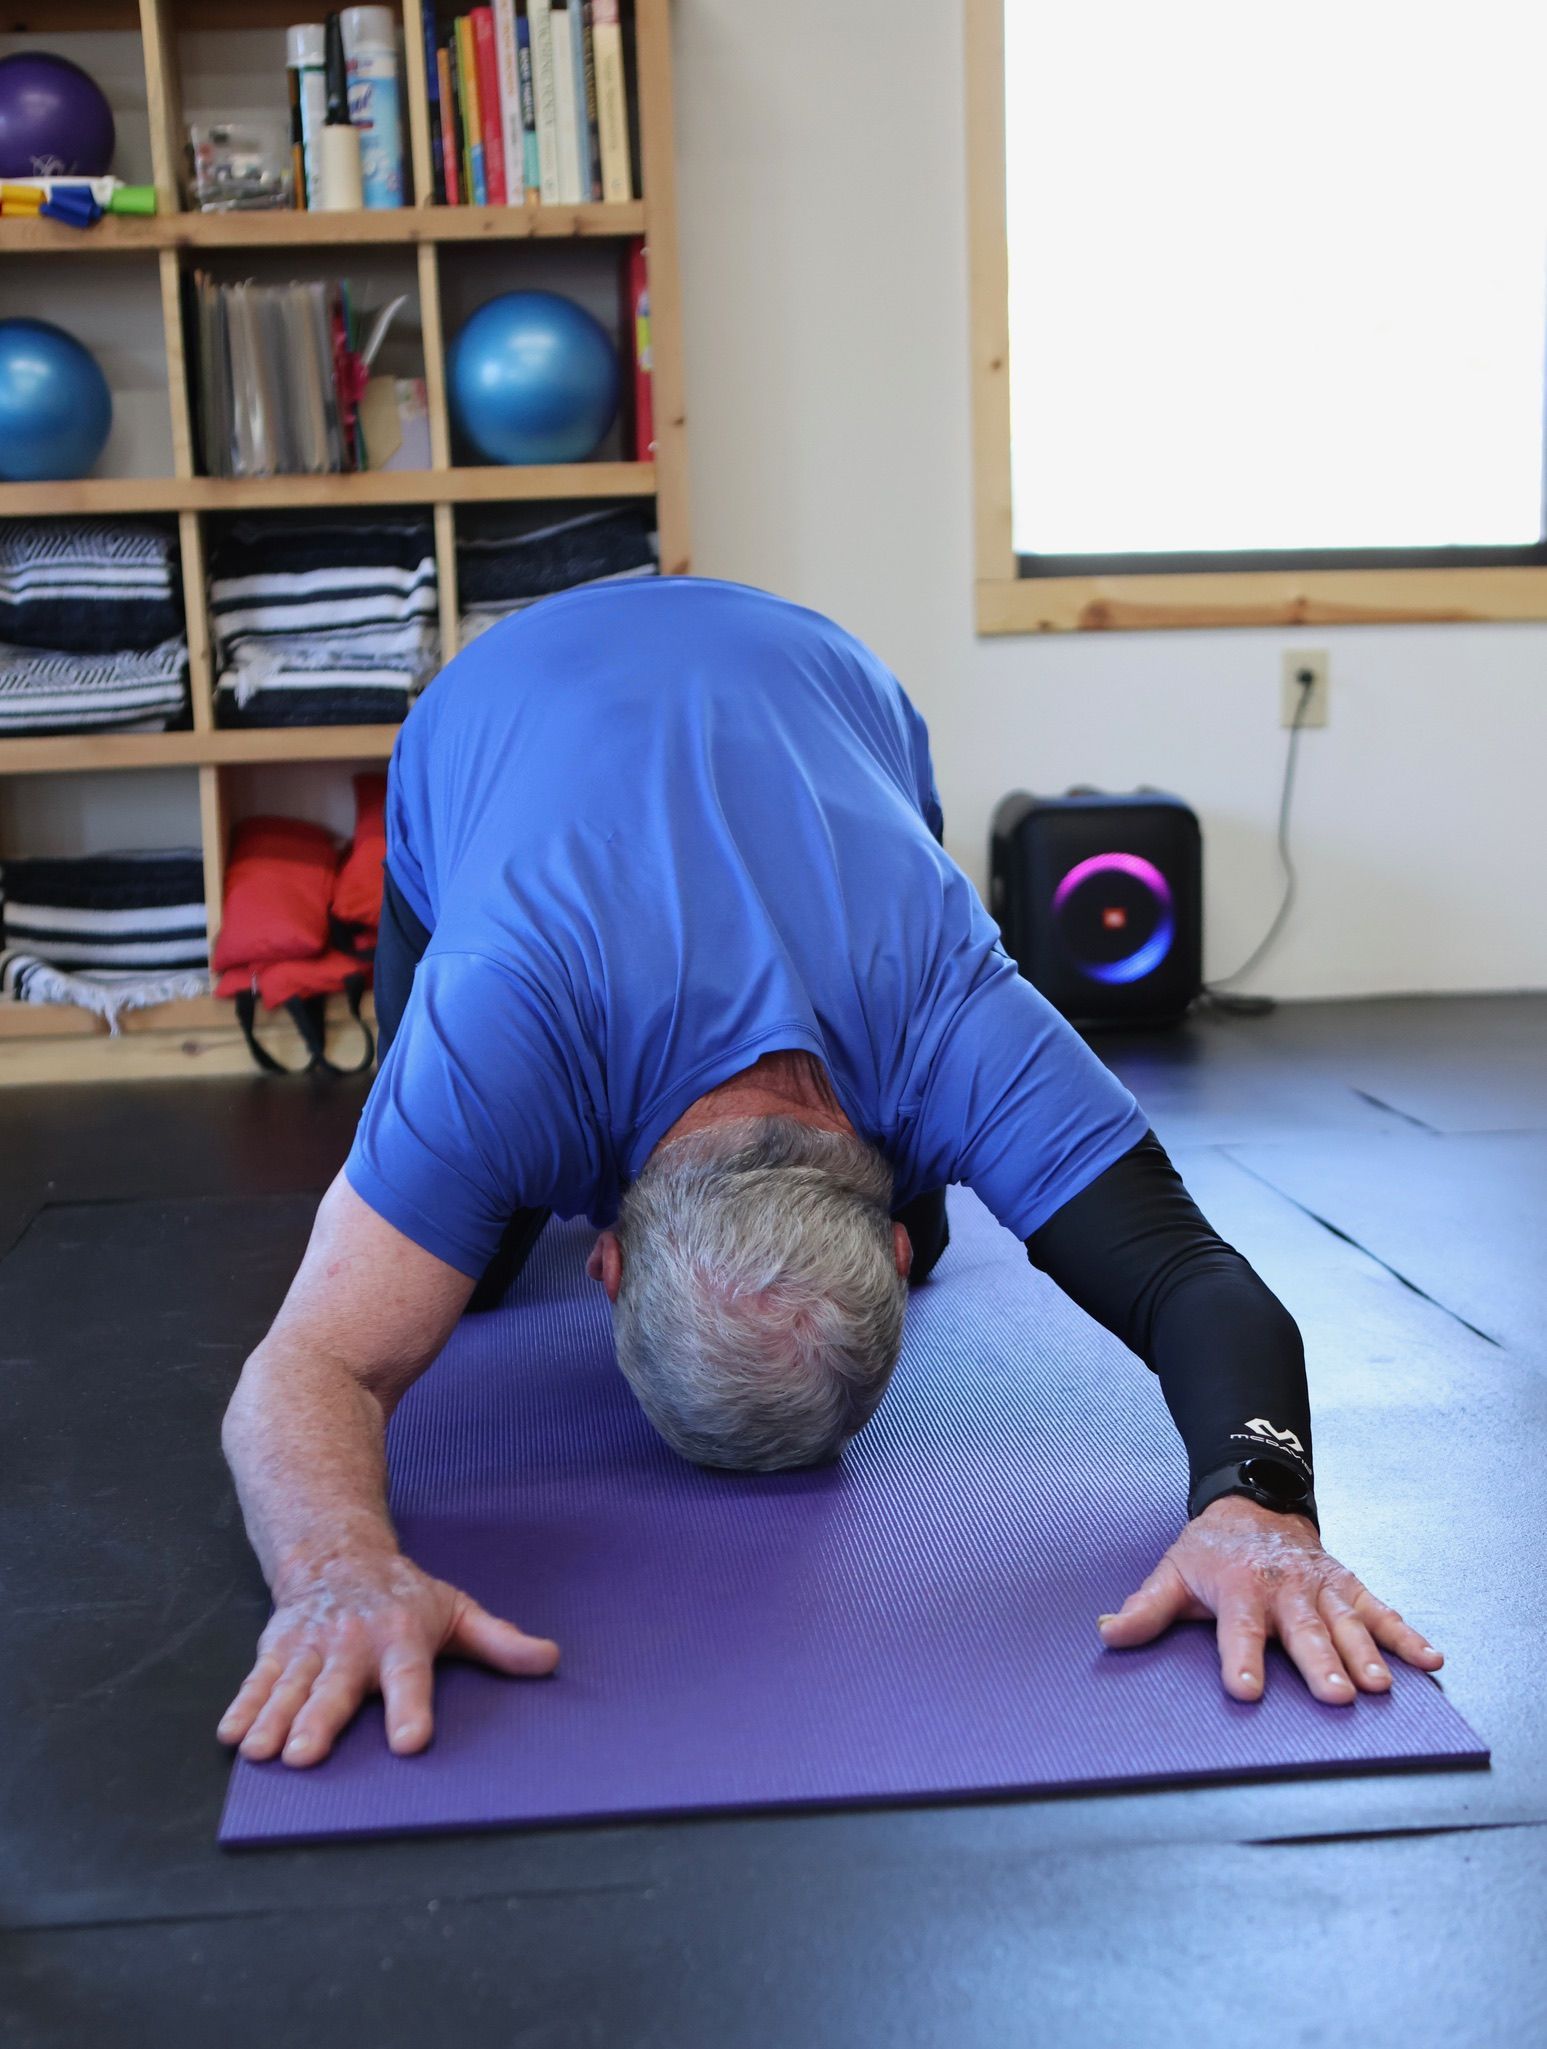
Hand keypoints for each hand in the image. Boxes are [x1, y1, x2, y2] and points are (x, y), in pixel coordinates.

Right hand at [217, 1551, 559, 1766]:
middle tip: (306, 1755)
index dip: (410, 1709)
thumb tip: (550, 1660)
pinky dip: (243, 1707)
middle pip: (336, 1689)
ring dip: (274, 1720)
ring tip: (262, 1753)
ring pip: (290, 1688)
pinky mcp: (277, 1651)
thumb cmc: (405, 1596)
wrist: (339, 1556)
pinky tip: (231, 1736)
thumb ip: (500, 1641)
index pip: (409, 1678)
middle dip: (319, 1722)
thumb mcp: (457, 1611)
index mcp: (401, 1637)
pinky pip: (257, 1682)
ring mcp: (310, 1648)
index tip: (410, 1743)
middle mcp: (352, 1644)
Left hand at [1098, 1495, 1443, 1703]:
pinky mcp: (1348, 1585)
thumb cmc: (1211, 1550)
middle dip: (1320, 1663)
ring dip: (1365, 1653)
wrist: (1254, 1499)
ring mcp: (1321, 1587)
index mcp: (1239, 1589)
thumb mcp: (1173, 1571)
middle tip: (1336, 1696)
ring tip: (1379, 1686)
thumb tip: (1107, 1634)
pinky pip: (1381, 1610)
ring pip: (1346, 1622)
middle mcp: (1285, 1589)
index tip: (1247, 1690)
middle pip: (1302, 1631)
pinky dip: (1407, 1635)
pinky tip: (1430, 1660)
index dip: (1241, 1660)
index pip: (1239, 1630)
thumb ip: (1146, 1608)